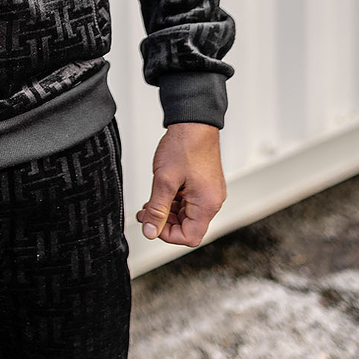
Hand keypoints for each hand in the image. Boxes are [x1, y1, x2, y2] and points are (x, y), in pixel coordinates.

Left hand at [136, 122, 226, 247]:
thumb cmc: (185, 146)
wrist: (193, 122)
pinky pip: (188, 201)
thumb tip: (150, 231)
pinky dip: (174, 200)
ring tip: (150, 202)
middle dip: (165, 222)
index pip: (189, 237)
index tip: (152, 224)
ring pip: (186, 213)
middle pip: (188, 226)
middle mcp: (212, 201)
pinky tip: (161, 192)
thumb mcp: (165, 180)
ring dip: (167, 210)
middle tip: (146, 213)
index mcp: (207, 204)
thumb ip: (157, 209)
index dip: (167, 234)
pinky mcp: (204, 184)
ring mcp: (208, 192)